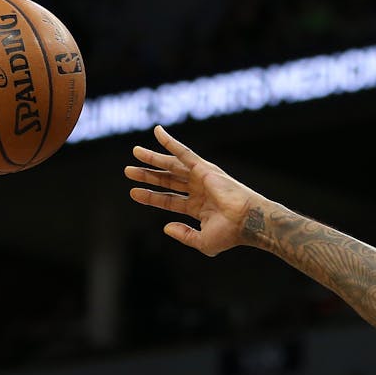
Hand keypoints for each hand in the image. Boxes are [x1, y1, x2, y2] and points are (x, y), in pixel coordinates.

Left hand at [124, 125, 264, 255]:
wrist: (247, 221)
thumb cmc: (230, 234)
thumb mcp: (203, 242)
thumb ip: (184, 235)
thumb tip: (166, 227)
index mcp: (198, 207)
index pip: (169, 200)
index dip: (151, 197)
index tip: (133, 193)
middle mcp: (198, 190)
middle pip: (167, 181)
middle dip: (148, 176)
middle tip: (128, 171)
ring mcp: (201, 178)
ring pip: (171, 166)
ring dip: (153, 158)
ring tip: (134, 152)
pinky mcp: (203, 168)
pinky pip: (183, 152)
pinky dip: (170, 141)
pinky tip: (156, 132)